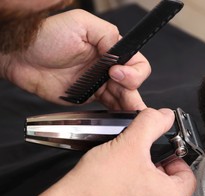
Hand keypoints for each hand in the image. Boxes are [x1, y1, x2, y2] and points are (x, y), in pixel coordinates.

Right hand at [0, 108, 195, 195]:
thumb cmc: (96, 186)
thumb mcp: (130, 142)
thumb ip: (153, 123)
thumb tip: (165, 116)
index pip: (187, 173)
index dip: (173, 157)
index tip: (158, 152)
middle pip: (172, 187)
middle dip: (158, 169)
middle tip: (138, 160)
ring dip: (145, 183)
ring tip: (126, 172)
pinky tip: (117, 188)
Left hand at [2, 9, 149, 109]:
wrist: (22, 57)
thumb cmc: (47, 36)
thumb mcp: (81, 23)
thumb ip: (107, 35)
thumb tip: (121, 52)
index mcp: (110, 48)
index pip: (136, 62)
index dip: (132, 71)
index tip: (116, 72)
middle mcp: (108, 66)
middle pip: (133, 82)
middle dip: (132, 90)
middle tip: (124, 95)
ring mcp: (99, 83)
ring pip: (124, 96)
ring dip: (128, 104)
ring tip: (129, 112)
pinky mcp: (89, 96)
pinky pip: (108, 106)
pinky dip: (117, 112)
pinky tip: (120, 116)